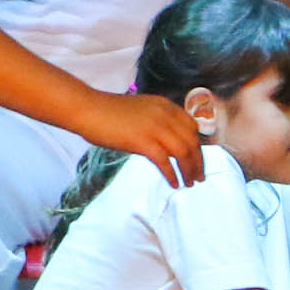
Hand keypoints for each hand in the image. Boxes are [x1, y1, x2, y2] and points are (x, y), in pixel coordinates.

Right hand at [85, 89, 204, 185]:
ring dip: (189, 170)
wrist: (89, 109)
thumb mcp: (142, 111)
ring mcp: (155, 127)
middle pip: (191, 141)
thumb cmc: (109, 112)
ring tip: (190, 183)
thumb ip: (157, 121)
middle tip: (199, 176)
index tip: (198, 158)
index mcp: (166, 106)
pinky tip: (174, 184)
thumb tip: (166, 142)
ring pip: (183, 152)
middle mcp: (165, 115)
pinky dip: (172, 175)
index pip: (192, 126)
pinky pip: (165, 162)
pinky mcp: (143, 141)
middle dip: (198, 161)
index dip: (198, 144)